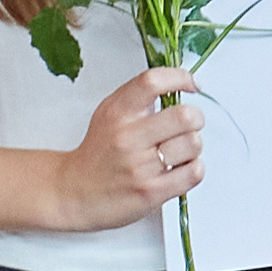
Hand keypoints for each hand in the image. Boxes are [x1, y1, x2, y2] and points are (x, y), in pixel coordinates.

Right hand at [54, 66, 203, 228]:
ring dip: (194, 145)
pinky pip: (193, 172)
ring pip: (193, 144)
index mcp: (118, 113)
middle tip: (190, 123)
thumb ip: (139, 98)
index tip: (191, 84)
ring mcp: (140, 167)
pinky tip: (181, 167)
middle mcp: (128, 137)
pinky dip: (194, 167)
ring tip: (181, 150)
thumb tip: (178, 83)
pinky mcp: (152, 192)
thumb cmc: (99, 154)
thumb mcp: (109, 115)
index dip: (180, 78)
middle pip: (184, 116)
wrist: (75, 192)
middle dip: (196, 118)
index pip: (153, 82)